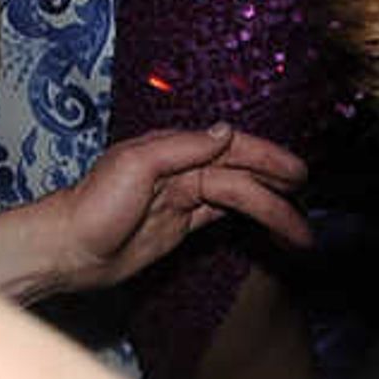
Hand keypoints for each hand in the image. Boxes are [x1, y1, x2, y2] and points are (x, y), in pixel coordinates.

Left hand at [0, 124, 310, 305]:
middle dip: (276, 184)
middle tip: (309, 198)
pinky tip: (268, 224)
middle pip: (239, 174)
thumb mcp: (137, 167)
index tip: (297, 172)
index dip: (266, 157)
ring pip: (236, 198)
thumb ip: (183, 147)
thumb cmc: (94, 205)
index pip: (230, 148)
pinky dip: (248, 218)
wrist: (69, 249)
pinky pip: (222, 216)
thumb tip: (227, 130)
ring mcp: (181, 198)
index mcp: (172, 149)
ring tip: (300, 232)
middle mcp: (180, 169)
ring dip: (269, 211)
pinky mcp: (179, 226)